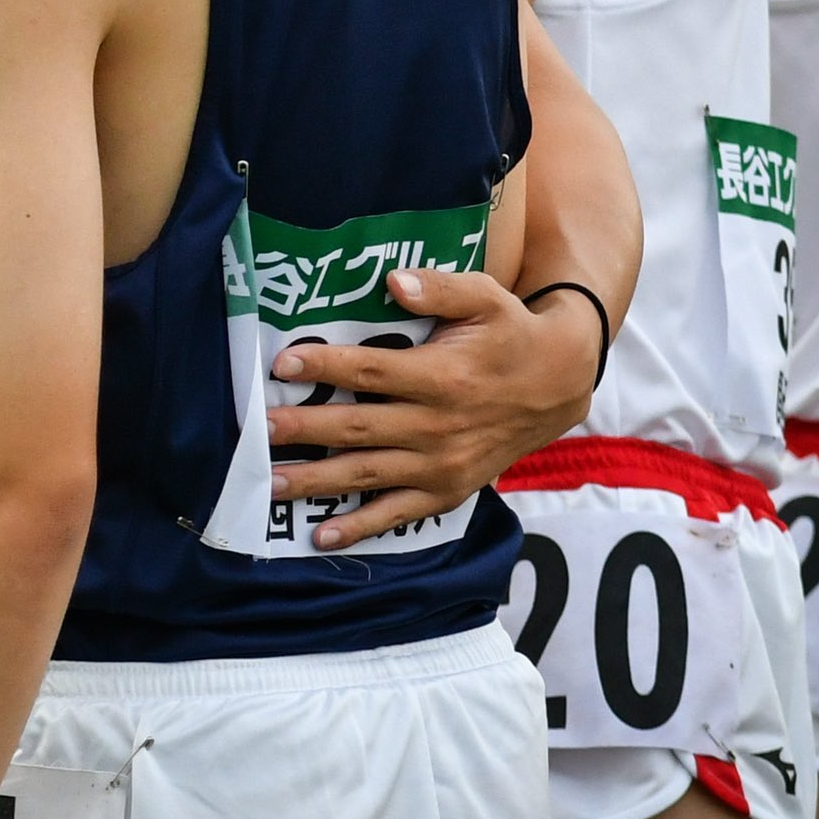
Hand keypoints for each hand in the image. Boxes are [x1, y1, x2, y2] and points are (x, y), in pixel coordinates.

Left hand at [265, 267, 596, 545]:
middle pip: (360, 428)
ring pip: (369, 474)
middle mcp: (438, 425)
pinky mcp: (447, 490)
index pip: (372, 371)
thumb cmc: (511, 333)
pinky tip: (322, 536)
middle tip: (259, 430)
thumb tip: (393, 281)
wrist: (559, 384)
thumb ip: (440, 288)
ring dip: (318, 481)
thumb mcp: (486, 297)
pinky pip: (399, 514)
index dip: (326, 367)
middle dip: (305, 429)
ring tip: (270, 484)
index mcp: (442, 376)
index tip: (282, 363)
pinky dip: (360, 527)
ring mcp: (442, 464)